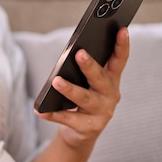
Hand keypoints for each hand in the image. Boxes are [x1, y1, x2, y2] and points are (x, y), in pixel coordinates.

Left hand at [36, 27, 129, 148]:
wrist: (81, 133)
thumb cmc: (83, 100)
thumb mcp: (87, 84)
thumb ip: (84, 71)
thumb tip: (70, 54)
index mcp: (112, 80)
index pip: (120, 60)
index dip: (122, 45)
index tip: (122, 29)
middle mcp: (111, 95)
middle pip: (100, 78)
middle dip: (90, 66)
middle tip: (79, 53)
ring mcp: (102, 113)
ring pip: (84, 99)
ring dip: (70, 89)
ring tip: (56, 81)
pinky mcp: (89, 128)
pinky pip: (68, 119)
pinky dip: (52, 114)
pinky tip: (40, 109)